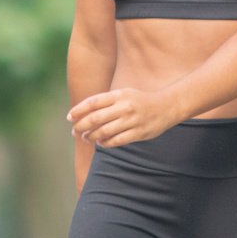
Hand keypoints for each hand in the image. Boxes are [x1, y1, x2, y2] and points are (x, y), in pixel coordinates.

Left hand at [67, 86, 181, 148]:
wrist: (167, 106)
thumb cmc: (139, 101)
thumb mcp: (124, 94)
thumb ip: (106, 102)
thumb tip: (83, 113)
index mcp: (119, 95)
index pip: (92, 103)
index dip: (78, 111)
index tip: (69, 118)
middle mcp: (124, 107)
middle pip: (95, 118)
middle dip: (81, 126)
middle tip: (74, 131)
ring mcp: (132, 120)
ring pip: (104, 131)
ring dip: (91, 136)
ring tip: (85, 138)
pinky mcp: (139, 133)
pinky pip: (116, 141)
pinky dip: (105, 143)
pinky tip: (100, 143)